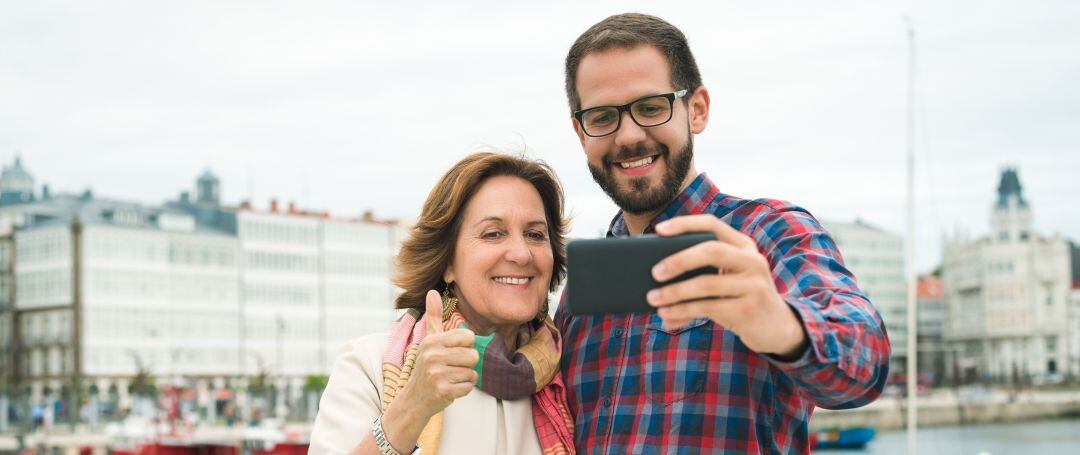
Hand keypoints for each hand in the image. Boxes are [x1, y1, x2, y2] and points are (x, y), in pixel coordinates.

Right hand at [396, 290, 479, 417]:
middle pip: (473, 355)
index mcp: (432, 341)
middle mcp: (433, 356)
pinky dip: (464, 389)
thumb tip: (432, 291)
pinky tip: (450, 388)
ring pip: (472, 372)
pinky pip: (469, 387)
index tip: (454, 351)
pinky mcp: (443, 391)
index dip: (466, 345)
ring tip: (450, 377)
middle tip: (452, 367)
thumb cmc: (426, 366)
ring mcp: (437, 374)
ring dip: (465, 377)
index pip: (468, 336)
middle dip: (467, 364)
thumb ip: (433, 316)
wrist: (414, 398)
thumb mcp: (429, 340)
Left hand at [646, 215, 807, 358]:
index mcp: (744, 246)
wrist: (777, 327)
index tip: (659, 229)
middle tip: (655, 272)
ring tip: (653, 298)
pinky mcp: (748, 309)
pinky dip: (682, 311)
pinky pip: (708, 308)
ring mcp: (754, 285)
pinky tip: (667, 315)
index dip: (685, 224)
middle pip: (711, 251)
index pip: (713, 224)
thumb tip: (656, 282)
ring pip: (706, 284)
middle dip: (679, 260)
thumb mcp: (728, 278)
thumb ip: (701, 272)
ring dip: (674, 292)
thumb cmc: (739, 297)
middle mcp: (753, 261)